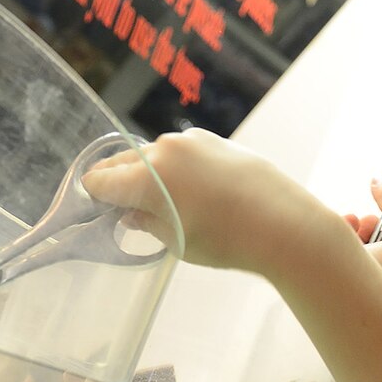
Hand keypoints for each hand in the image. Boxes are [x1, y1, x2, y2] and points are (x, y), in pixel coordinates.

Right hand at [81, 130, 352, 278]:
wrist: (285, 223)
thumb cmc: (229, 241)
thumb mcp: (177, 242)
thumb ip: (145, 223)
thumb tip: (129, 213)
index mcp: (147, 178)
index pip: (100, 181)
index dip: (96, 199)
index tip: (100, 211)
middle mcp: (163, 150)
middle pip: (122, 162)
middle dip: (118, 183)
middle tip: (123, 208)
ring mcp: (190, 141)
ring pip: (152, 155)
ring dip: (148, 173)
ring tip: (163, 202)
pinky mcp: (213, 139)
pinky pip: (181, 151)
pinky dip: (175, 167)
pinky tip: (191, 189)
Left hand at [352, 177, 381, 301]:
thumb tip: (379, 180)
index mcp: (359, 267)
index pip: (338, 244)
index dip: (345, 226)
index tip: (357, 216)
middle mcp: (366, 284)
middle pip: (355, 253)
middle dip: (366, 232)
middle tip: (379, 221)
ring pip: (374, 264)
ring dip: (381, 244)